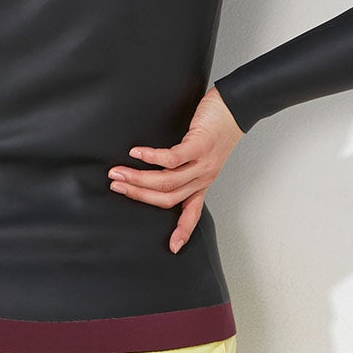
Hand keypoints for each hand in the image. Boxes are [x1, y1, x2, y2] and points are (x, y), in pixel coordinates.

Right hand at [107, 85, 243, 254]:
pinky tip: (137, 153)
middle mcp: (203, 177)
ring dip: (138, 179)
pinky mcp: (199, 145)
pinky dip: (151, 157)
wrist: (237, 105)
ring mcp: (202, 162)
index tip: (173, 247)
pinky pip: (172, 158)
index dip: (182, 231)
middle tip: (115, 187)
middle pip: (167, 197)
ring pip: (166, 180)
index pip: (192, 212)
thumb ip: (185, 162)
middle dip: (138, 194)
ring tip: (118, 172)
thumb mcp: (204, 151)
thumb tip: (156, 165)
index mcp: (203, 181)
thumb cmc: (217, 125)